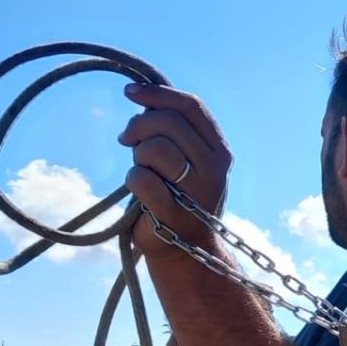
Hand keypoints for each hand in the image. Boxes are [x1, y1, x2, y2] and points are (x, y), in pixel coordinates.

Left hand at [120, 83, 232, 253]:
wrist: (187, 252)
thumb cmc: (179, 197)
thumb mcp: (187, 159)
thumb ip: (174, 129)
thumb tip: (143, 96)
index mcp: (220, 151)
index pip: (191, 107)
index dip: (157, 94)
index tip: (129, 93)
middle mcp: (214, 169)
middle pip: (168, 122)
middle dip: (138, 126)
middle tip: (127, 140)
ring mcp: (197, 193)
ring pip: (154, 148)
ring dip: (137, 156)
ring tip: (141, 169)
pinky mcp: (174, 215)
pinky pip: (140, 179)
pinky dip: (132, 180)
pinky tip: (138, 192)